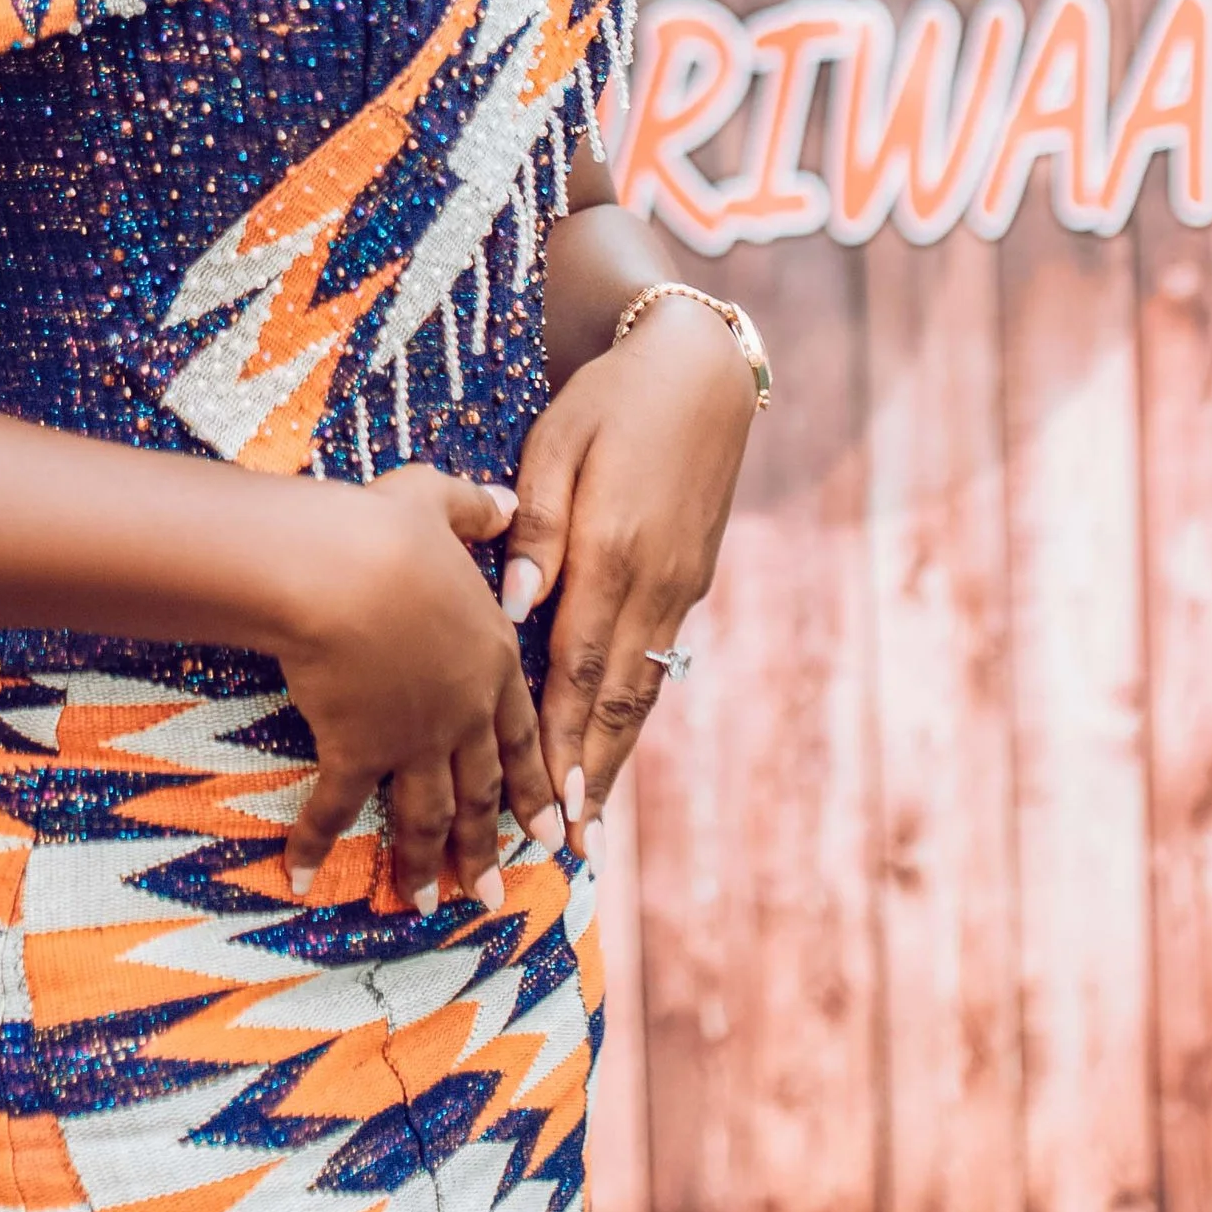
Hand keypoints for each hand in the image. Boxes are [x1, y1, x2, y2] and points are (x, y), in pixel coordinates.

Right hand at [270, 465, 556, 912]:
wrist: (345, 571)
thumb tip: (506, 501)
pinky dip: (316, 846)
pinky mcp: (357, 750)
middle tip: (493, 894)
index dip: (535, 784)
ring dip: (426, 864)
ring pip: (425, 814)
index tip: (552, 828)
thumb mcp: (439, 502)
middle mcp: (460, 711)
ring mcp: (412, 738)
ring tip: (427, 907)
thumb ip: (476, 509)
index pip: (522, 735)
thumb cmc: (388, 529)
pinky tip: (301, 882)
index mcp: (488, 659)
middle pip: (479, 790)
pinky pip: (334, 809)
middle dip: (487, 845)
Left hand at [504, 297, 757, 845]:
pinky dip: (634, 711)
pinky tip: (614, 742)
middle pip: (619, 699)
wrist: (697, 370)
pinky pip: (657, 661)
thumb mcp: (557, 447)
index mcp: (615, 552)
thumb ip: (535, 530)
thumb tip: (514, 609)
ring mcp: (680, 586)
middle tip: (565, 840)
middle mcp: (656, 582)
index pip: (581, 666)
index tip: (545, 801)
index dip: (563, 740)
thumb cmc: (608, 401)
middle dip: (591, 773)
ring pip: (644, 688)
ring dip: (616, 754)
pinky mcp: (690, 580)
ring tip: (588, 815)